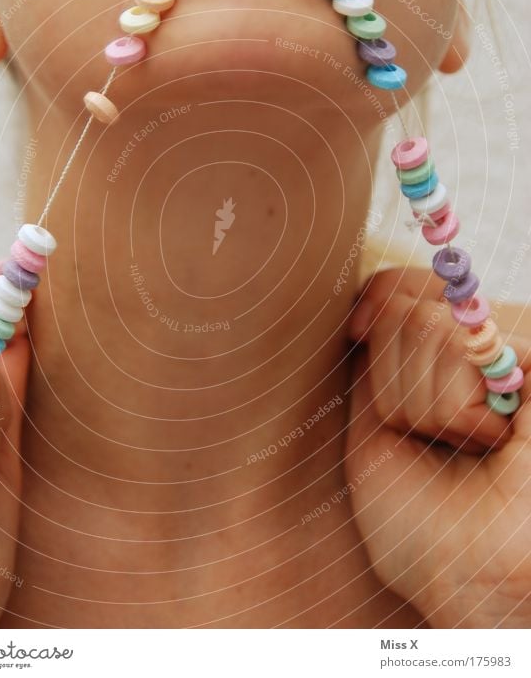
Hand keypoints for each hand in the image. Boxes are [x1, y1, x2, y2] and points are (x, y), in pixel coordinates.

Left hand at [345, 267, 530, 627]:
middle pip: (407, 307)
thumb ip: (376, 362)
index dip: (374, 302)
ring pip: (429, 327)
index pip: (399, 286)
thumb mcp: (374, 429)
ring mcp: (517, 353)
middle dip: (395, 384)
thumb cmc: (418, 520)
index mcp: (443, 358)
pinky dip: (457, 409)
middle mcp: (484, 347)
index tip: (353, 334)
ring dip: (426, 405)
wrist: (469, 582)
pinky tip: (492, 440)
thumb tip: (369, 305)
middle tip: (432, 435)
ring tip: (464, 444)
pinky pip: (468, 351)